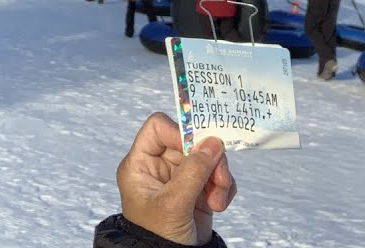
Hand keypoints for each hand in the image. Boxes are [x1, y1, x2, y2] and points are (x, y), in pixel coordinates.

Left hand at [116, 113, 236, 244]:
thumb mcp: (173, 204)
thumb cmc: (157, 236)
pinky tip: (218, 205)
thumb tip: (213, 142)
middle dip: (209, 160)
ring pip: (207, 158)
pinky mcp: (198, 189)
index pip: (158, 128)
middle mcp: (160, 167)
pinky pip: (216, 175)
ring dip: (218, 177)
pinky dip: (223, 187)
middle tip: (219, 179)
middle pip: (190, 141)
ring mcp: (180, 177)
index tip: (198, 147)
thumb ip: (192, 172)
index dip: (179, 131)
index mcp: (141, 164)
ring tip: (217, 201)